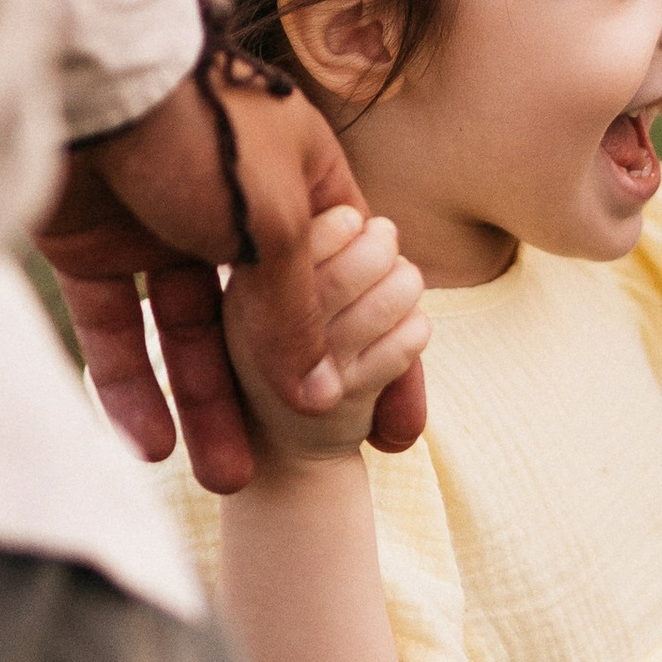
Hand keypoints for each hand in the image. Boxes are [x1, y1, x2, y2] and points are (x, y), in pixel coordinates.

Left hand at [36, 56, 425, 491]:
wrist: (86, 76)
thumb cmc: (204, 131)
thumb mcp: (278, 224)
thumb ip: (300, 311)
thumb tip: (320, 395)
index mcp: (300, 183)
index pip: (352, 286)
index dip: (376, 360)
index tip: (392, 432)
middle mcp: (232, 208)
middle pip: (264, 321)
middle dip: (274, 400)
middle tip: (289, 469)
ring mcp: (161, 227)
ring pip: (188, 335)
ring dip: (206, 406)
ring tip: (223, 479)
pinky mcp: (94, 245)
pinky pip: (117, 328)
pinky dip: (132, 386)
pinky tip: (151, 445)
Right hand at [223, 205, 428, 473]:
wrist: (278, 440)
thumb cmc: (285, 346)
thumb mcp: (277, 298)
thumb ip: (309, 256)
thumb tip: (371, 221)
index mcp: (245, 295)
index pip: (299, 241)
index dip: (342, 223)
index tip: (355, 222)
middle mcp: (269, 334)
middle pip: (347, 273)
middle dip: (381, 246)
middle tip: (387, 241)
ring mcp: (308, 372)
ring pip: (384, 305)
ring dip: (405, 284)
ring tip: (403, 282)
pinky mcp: (346, 402)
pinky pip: (403, 347)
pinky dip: (416, 327)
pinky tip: (406, 327)